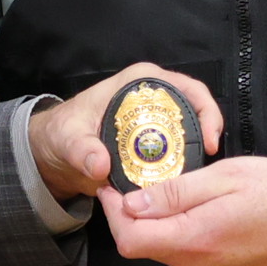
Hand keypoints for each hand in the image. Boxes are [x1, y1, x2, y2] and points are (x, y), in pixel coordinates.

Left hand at [31, 65, 226, 203]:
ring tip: (203, 175)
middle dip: (208, 132)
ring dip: (199, 151)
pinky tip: (189, 182)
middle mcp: (152, 97)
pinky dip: (186, 164)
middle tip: (211, 159)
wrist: (55, 153)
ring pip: (190, 132)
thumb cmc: (61, 133)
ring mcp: (156, 121)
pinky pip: (179, 151)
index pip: (184, 87)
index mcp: (137, 83)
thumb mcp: (68, 139)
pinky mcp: (155, 143)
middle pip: (195, 109)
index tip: (209, 137)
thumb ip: (81, 150)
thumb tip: (99, 164)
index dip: (204, 109)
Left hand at [101, 156, 266, 265]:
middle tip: (137, 177)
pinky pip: (180, 251)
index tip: (111, 184)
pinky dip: (174, 228)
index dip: (112, 211)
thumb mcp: (226, 177)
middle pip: (141, 244)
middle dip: (130, 213)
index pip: (130, 238)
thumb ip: (176, 193)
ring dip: (154, 219)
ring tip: (168, 185)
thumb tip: (132, 203)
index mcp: (195, 240)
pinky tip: (191, 204)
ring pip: (159, 247)